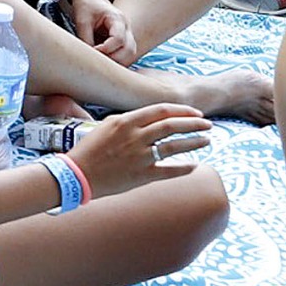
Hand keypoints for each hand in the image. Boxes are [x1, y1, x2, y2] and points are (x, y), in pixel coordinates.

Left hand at [66, 0, 137, 64]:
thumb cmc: (86, 5)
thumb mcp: (82, 19)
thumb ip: (85, 38)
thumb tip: (87, 56)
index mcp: (117, 19)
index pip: (119, 39)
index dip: (106, 49)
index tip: (93, 51)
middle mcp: (126, 28)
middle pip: (130, 50)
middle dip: (114, 59)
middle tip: (96, 60)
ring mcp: (126, 35)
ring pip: (130, 55)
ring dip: (116, 61)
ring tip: (99, 61)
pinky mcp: (122, 41)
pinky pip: (124, 55)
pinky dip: (115, 60)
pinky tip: (102, 59)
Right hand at [69, 101, 211, 195]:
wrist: (77, 174)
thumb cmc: (89, 149)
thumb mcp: (106, 127)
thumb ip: (128, 122)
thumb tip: (149, 120)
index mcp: (126, 121)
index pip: (161, 111)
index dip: (182, 111)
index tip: (195, 112)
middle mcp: (135, 136)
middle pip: (172, 125)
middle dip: (194, 123)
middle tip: (208, 124)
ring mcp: (140, 156)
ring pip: (175, 146)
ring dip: (194, 142)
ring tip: (207, 140)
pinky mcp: (142, 175)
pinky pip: (170, 170)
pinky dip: (185, 168)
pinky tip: (195, 165)